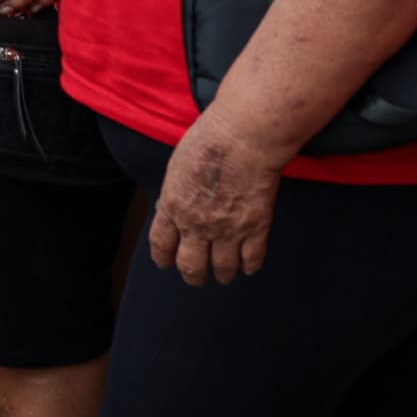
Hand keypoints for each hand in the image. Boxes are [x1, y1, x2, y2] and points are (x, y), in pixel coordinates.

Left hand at [148, 117, 283, 283]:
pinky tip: (248, 267)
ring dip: (223, 275)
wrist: (242, 138)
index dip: (163, 258)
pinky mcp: (256, 228)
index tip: (166, 264)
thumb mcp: (177, 167)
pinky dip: (249, 267)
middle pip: (190, 265)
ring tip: (225, 275)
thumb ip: (175, 193)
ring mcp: (227, 229)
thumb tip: (173, 207)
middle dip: (193, 276)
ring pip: (223, 268)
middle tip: (196, 278)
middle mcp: (197, 224)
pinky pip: (252, 259)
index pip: (161, 244)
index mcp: (173, 206)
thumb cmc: (208, 141)